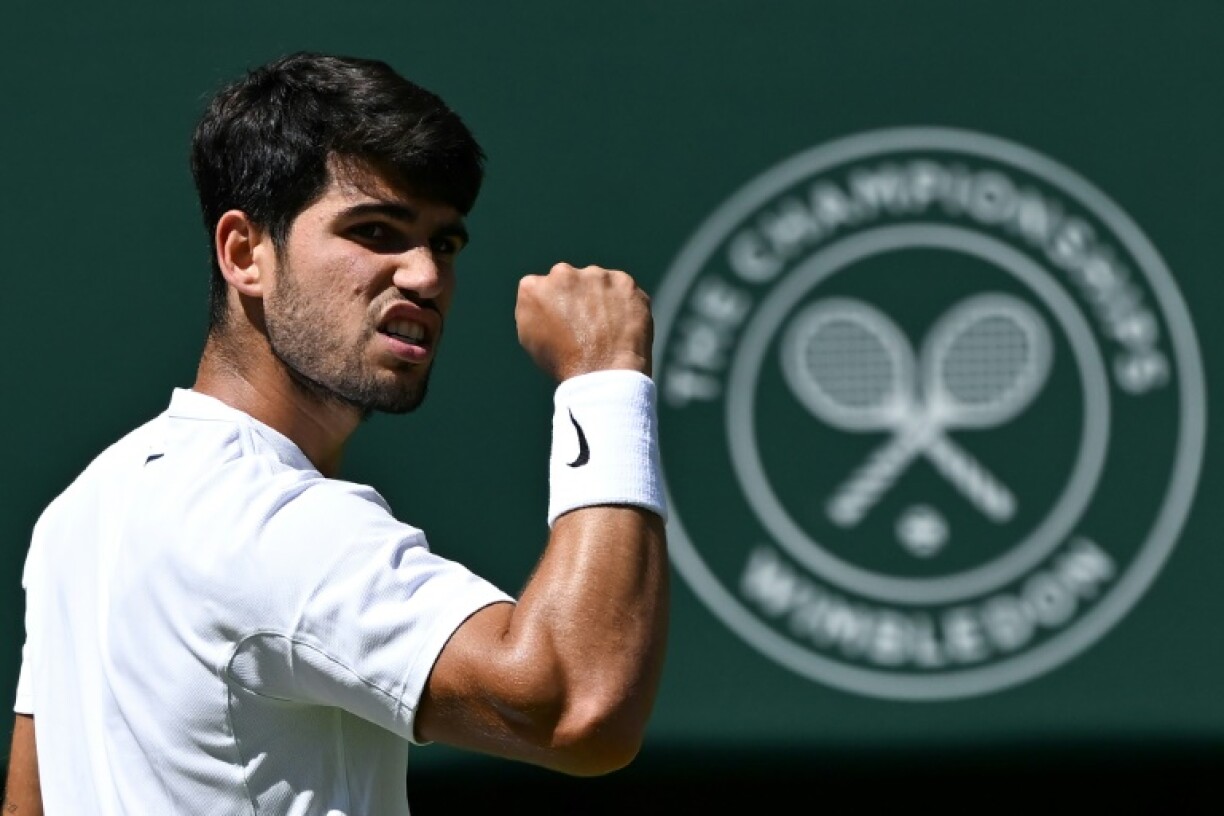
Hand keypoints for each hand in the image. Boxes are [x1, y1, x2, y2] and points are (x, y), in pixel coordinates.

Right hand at [515, 263, 653, 381]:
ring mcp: (596, 275)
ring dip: (600, 297)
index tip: (562, 322)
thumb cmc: (564, 363)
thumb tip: (544, 298)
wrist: (603, 373)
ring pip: (597, 282)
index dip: (553, 306)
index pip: (542, 286)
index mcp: (533, 286)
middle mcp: (563, 273)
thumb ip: (532, 308)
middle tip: (585, 325)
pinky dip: (623, 302)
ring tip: (606, 328)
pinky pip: (623, 289)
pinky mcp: (624, 282)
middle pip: (570, 279)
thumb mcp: (530, 338)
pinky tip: (622, 324)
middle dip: (576, 296)